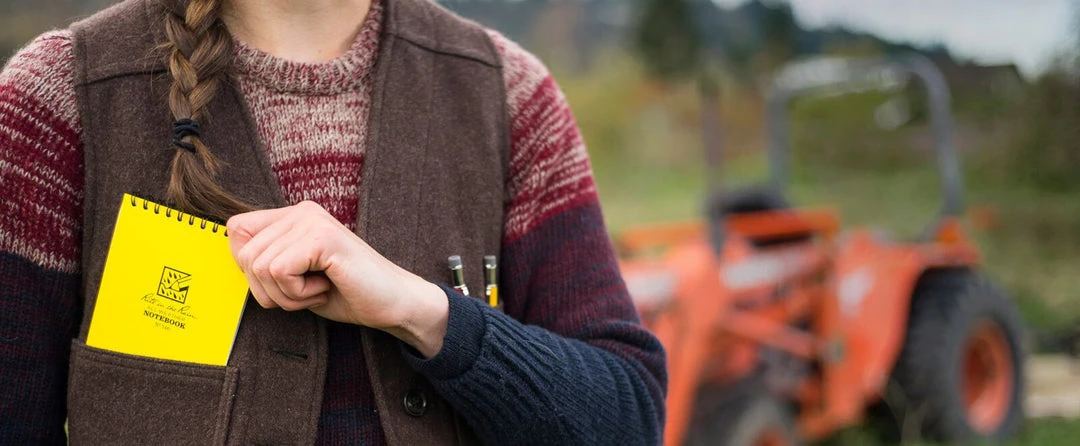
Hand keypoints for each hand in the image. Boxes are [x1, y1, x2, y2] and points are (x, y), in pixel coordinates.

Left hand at [226, 201, 448, 356]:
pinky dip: (298, 294)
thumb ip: (267, 261)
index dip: (250, 267)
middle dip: (270, 289)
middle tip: (306, 291)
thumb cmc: (346, 292)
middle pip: (244, 255)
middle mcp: (301, 211)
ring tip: (318, 289)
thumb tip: (235, 258)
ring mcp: (312, 221)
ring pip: (260, 266)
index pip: (236, 231)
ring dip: (287, 294)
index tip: (288, 280)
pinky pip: (280, 271)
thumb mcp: (295, 276)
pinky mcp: (322, 237)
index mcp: (293, 215)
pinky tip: (325, 287)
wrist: (393, 304)